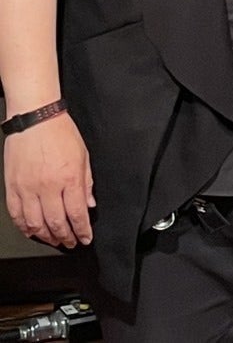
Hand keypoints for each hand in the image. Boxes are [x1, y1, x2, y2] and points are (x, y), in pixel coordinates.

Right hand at [3, 113, 93, 247]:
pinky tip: (31, 230)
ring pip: (34, 223)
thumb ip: (87, 182)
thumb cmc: (60, 133)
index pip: (77, 213)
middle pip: (56, 223)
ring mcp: (27, 188)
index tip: (85, 238)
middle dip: (65, 237)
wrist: (35, 119)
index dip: (82, 230)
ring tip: (54, 239)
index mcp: (69, 178)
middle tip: (70, 242)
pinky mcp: (12, 187)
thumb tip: (89, 204)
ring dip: (45, 236)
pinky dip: (24, 226)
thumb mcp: (84, 156)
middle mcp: (47, 186)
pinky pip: (16, 214)